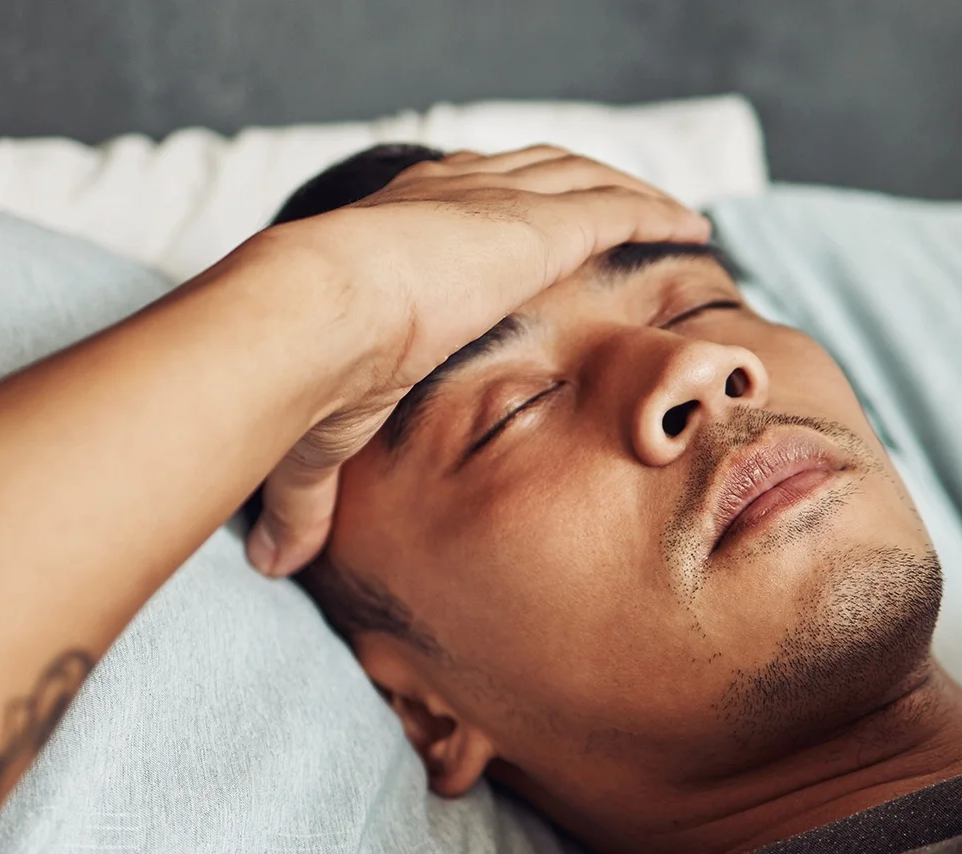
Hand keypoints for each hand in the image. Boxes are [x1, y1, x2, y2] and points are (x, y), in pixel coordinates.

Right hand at [242, 147, 710, 574]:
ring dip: (625, 192)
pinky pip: (615, 208)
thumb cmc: (302, 372)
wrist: (314, 316)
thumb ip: (307, 497)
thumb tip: (272, 565)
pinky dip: (653, 210)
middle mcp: (446, 203)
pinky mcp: (536, 225)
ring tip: (668, 212)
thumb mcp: (311, 440)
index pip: (452, 210)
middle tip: (612, 211)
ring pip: (579, 182)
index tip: (516, 240)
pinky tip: (689, 223)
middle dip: (569, 190)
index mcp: (391, 235)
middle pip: (525, 179)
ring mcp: (494, 208)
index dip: (489, 219)